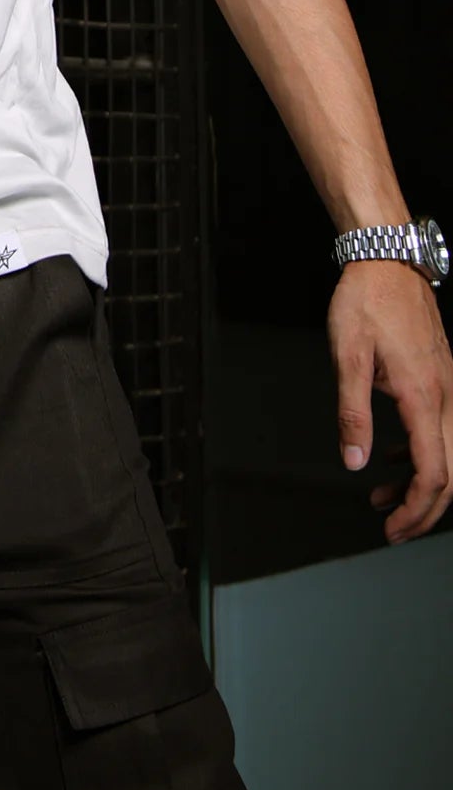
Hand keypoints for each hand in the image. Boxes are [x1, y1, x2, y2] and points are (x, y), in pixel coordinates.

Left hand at [329, 257, 452, 542]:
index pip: (433, 471)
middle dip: (425, 508)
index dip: (416, 508)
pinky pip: (438, 428)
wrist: (386, 259)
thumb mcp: (347, 356)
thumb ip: (352, 413)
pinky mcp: (438, 376)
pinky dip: (417, 452)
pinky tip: (389, 456)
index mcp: (423, 395)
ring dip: (418, 481)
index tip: (394, 529)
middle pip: (450, 471)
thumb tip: (355, 461)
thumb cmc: (365, 300)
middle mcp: (444, 394)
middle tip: (394, 530)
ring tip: (383, 499)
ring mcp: (446, 385)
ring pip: (445, 451)